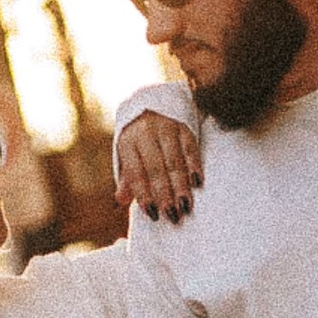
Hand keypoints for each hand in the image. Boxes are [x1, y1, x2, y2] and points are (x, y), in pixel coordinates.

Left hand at [114, 107, 203, 221]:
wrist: (152, 103)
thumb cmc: (139, 139)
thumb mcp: (128, 154)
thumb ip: (127, 178)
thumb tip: (121, 199)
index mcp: (128, 143)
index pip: (136, 172)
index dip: (144, 194)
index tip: (152, 213)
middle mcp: (146, 134)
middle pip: (156, 168)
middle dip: (165, 193)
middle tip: (172, 214)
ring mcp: (166, 128)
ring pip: (174, 160)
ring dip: (181, 185)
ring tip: (185, 205)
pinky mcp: (183, 126)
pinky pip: (190, 148)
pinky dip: (194, 165)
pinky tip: (197, 182)